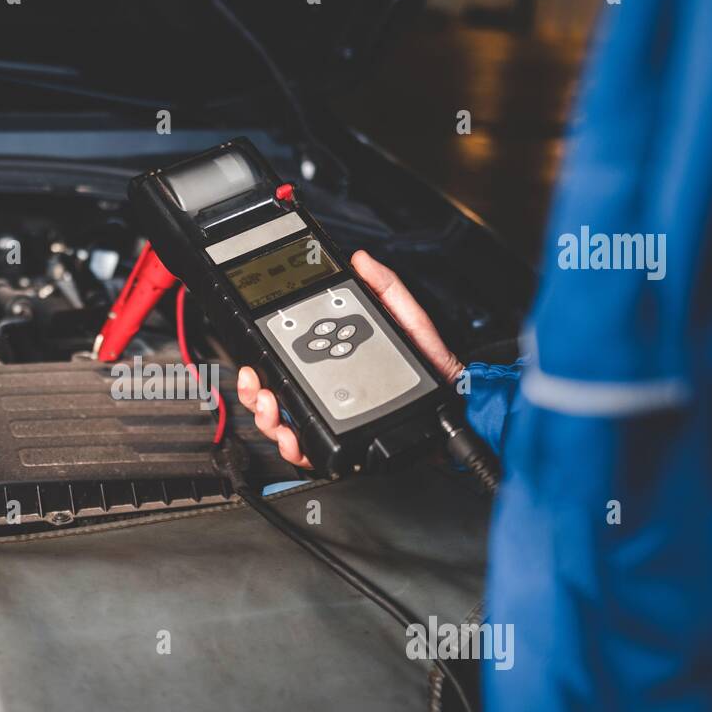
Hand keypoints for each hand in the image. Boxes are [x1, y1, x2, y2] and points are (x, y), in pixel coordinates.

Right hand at [235, 250, 463, 468]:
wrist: (458, 404)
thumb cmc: (434, 366)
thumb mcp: (408, 320)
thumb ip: (386, 289)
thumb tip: (362, 261)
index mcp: (335, 361)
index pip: (287, 360)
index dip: (263, 357)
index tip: (254, 350)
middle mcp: (328, 393)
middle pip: (273, 395)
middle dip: (253, 391)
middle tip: (256, 383)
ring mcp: (333, 421)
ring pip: (282, 425)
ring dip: (267, 417)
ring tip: (271, 406)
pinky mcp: (343, 446)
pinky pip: (309, 451)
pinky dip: (294, 446)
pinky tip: (295, 436)